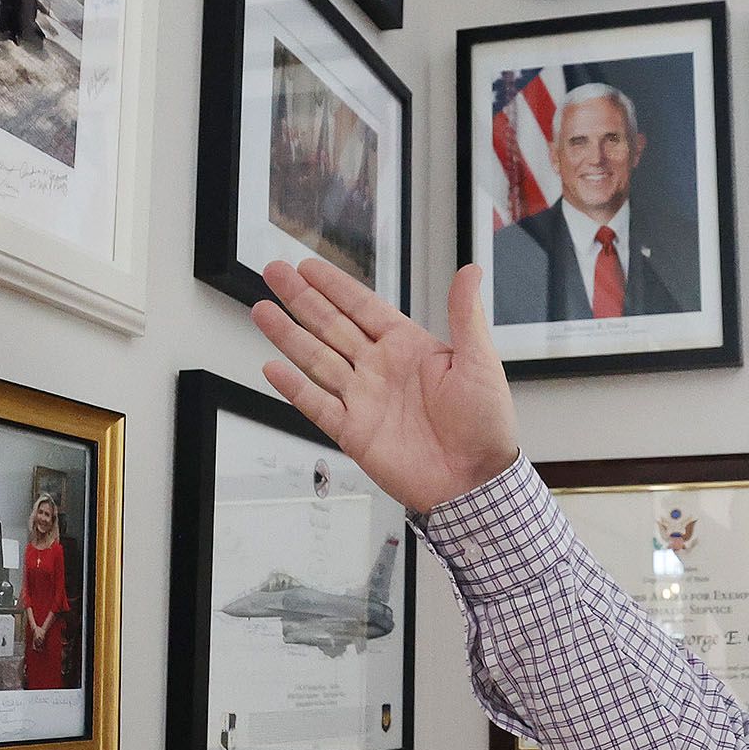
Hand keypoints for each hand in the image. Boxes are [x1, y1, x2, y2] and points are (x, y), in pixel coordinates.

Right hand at [252, 258, 517, 513]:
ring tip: (262, 310)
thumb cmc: (485, 424)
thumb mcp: (479, 362)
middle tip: (274, 272)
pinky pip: (317, 405)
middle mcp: (380, 369)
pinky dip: (295, 388)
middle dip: (302, 299)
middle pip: (332, 326)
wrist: (475, 482)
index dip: (335, 286)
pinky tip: (273, 368)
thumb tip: (469, 272)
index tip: (308, 267)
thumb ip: (465, 315)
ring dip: (289, 335)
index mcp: (408, 347)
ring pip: (317, 359)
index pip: (363, 307)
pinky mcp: (354, 432)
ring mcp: (364, 400)